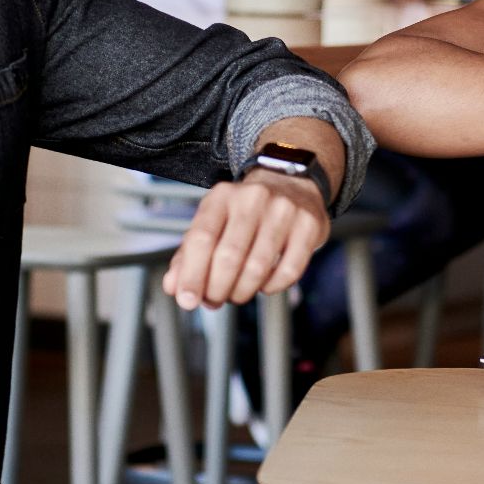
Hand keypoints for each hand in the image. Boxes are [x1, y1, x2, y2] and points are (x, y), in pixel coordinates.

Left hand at [162, 172, 330, 309]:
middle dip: (217, 289)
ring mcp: (284, 209)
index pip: (201, 238)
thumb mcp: (212, 222)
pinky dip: (272, 287)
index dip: (192, 274)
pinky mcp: (309, 224)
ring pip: (258, 267)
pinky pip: (290, 271)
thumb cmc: (245, 212)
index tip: (187, 300)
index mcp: (221, 196)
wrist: (291, 182)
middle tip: (214, 300)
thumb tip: (174, 287)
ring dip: (242, 292)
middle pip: (229, 256)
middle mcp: (252, 198)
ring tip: (236, 294)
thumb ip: (189, 255)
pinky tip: (264, 285)